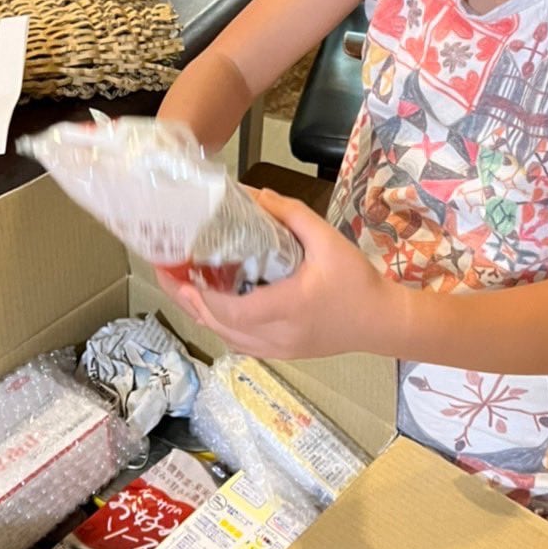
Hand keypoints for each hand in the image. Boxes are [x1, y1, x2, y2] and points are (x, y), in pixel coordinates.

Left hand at [160, 188, 393, 359]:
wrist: (382, 323)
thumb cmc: (357, 281)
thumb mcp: (328, 240)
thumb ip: (292, 215)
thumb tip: (254, 195)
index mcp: (288, 307)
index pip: (232, 310)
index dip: (202, 293)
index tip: (180, 269)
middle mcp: (278, 335)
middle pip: (219, 325)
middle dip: (187, 300)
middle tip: (165, 270)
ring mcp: (278, 349)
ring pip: (226, 337)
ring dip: (200, 313)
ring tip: (181, 284)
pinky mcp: (281, 353)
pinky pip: (239, 342)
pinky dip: (219, 324)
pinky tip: (211, 303)